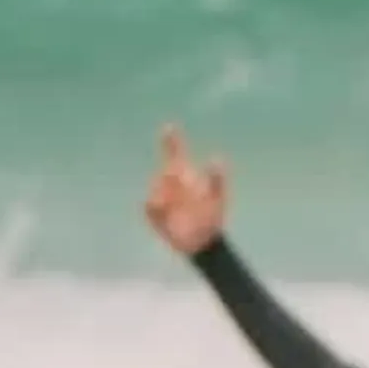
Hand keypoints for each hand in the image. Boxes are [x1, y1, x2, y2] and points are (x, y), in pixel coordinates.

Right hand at [145, 123, 228, 254]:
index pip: (174, 151)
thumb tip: (217, 159)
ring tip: (180, 211)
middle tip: (184, 191)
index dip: (171, 139)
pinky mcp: (154, 211)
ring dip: (166, 198)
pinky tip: (168, 217)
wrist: (202, 241)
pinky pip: (150, 205)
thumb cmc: (212, 216)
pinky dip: (157, 210)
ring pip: (156, 189)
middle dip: (172, 179)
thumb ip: (216, 179)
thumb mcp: (218, 198)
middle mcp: (169, 181)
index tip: (169, 126)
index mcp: (184, 173)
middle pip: (165, 171)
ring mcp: (160, 194)